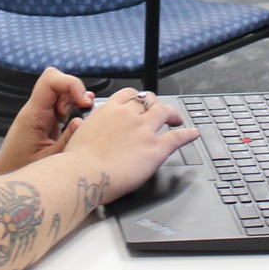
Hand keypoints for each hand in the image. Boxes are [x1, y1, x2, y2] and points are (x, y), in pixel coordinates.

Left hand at [0, 67, 93, 174]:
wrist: (4, 172)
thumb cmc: (21, 169)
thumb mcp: (47, 161)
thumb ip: (66, 141)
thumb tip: (82, 122)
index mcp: (33, 115)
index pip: (50, 81)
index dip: (72, 85)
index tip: (85, 103)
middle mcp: (36, 109)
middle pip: (57, 80)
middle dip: (75, 90)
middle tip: (83, 110)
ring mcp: (41, 112)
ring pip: (61, 89)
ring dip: (75, 100)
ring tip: (80, 119)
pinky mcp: (46, 118)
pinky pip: (62, 102)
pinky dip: (74, 106)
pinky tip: (77, 120)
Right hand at [61, 89, 198, 202]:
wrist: (83, 174)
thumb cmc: (76, 162)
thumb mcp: (78, 135)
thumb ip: (89, 129)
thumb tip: (86, 130)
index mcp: (108, 111)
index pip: (127, 95)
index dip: (136, 98)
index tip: (139, 102)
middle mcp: (127, 115)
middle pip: (147, 100)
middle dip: (154, 103)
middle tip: (158, 109)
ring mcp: (143, 130)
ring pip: (164, 111)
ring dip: (172, 113)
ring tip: (176, 119)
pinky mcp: (155, 148)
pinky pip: (177, 137)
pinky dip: (187, 134)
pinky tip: (192, 134)